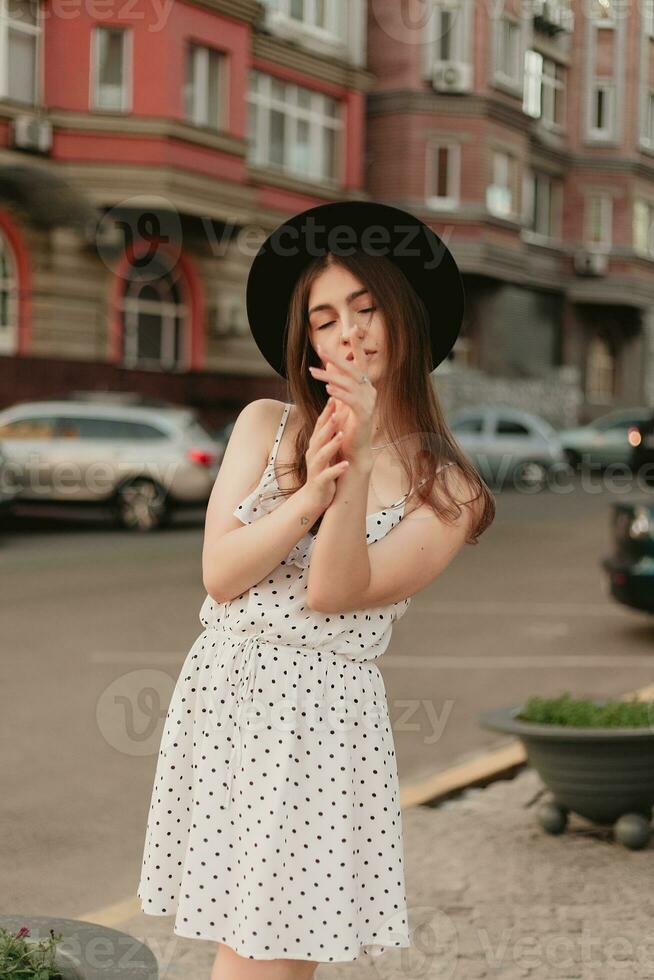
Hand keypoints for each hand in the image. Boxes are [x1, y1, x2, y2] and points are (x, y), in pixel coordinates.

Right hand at [303, 397, 349, 512]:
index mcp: (315, 445)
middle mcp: (313, 454)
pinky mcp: (320, 482)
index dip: (327, 412)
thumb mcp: (325, 450)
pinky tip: (346, 464)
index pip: (320, 426)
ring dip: (332, 444)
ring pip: (322, 454)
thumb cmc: (323, 470)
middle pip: (320, 437)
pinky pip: (328, 475)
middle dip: (329, 425)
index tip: (335, 398)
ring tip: (343, 435)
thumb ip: (329, 434)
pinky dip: (336, 469)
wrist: (314, 498)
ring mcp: (316, 468)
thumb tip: (337, 413)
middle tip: (338, 412)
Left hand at [308, 333, 375, 464]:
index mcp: (365, 387)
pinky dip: (340, 393)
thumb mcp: (339, 400)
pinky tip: (328, 389)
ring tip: (313, 371)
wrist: (354, 451)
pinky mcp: (364, 415)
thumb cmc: (346, 426)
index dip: (358, 345)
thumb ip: (336, 381)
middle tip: (321, 348)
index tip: (354, 328)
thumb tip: (328, 362)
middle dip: (336, 358)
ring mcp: (369, 403)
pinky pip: (352, 400)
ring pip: (349, 384)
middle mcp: (369, 392)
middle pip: (353, 369)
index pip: (361, 362)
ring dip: (330, 376)